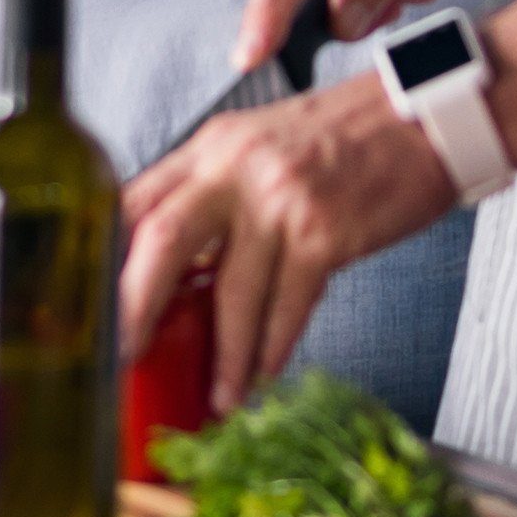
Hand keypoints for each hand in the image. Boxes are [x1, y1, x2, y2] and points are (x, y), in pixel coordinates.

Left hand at [121, 74, 460, 410]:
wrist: (424, 119)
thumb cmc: (346, 137)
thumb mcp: (262, 146)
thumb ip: (215, 197)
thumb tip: (178, 273)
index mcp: (213, 144)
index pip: (136, 199)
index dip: (105, 259)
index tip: (92, 309)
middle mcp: (237, 164)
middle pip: (160, 239)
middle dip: (133, 308)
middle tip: (121, 359)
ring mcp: (281, 197)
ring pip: (230, 292)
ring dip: (223, 357)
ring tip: (219, 397)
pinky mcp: (325, 231)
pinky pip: (287, 306)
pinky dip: (272, 350)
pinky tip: (264, 374)